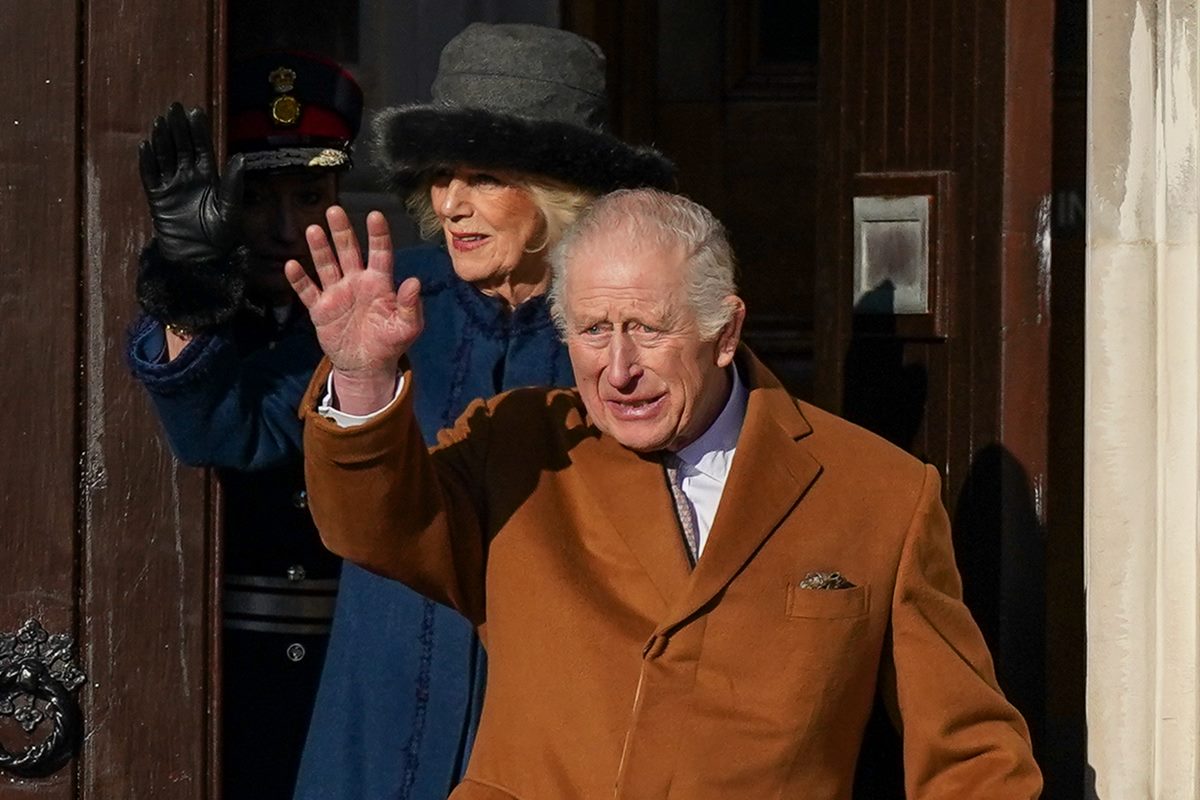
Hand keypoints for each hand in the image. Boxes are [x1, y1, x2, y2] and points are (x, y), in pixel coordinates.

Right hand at [138, 102, 243, 262]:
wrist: (200, 258)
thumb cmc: (221, 236)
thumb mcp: (230, 209)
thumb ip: (233, 183)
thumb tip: (240, 157)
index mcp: (209, 178)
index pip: (202, 148)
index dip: (198, 130)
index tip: (195, 112)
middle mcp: (189, 178)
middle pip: (182, 147)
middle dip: (178, 128)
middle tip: (173, 108)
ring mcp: (172, 186)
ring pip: (165, 157)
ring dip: (162, 140)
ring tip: (160, 122)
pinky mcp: (158, 198)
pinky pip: (150, 176)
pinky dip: (147, 162)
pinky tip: (145, 146)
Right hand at [286, 207, 422, 413]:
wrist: (367, 365)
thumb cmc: (390, 342)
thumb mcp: (407, 327)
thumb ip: (410, 305)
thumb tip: (414, 282)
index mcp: (379, 283)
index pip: (380, 253)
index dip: (378, 235)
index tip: (375, 215)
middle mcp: (356, 282)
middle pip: (348, 251)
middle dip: (341, 231)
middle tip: (334, 210)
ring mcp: (337, 293)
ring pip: (326, 265)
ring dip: (320, 248)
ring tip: (313, 230)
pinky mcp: (320, 309)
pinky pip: (308, 291)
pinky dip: (300, 280)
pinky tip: (292, 265)